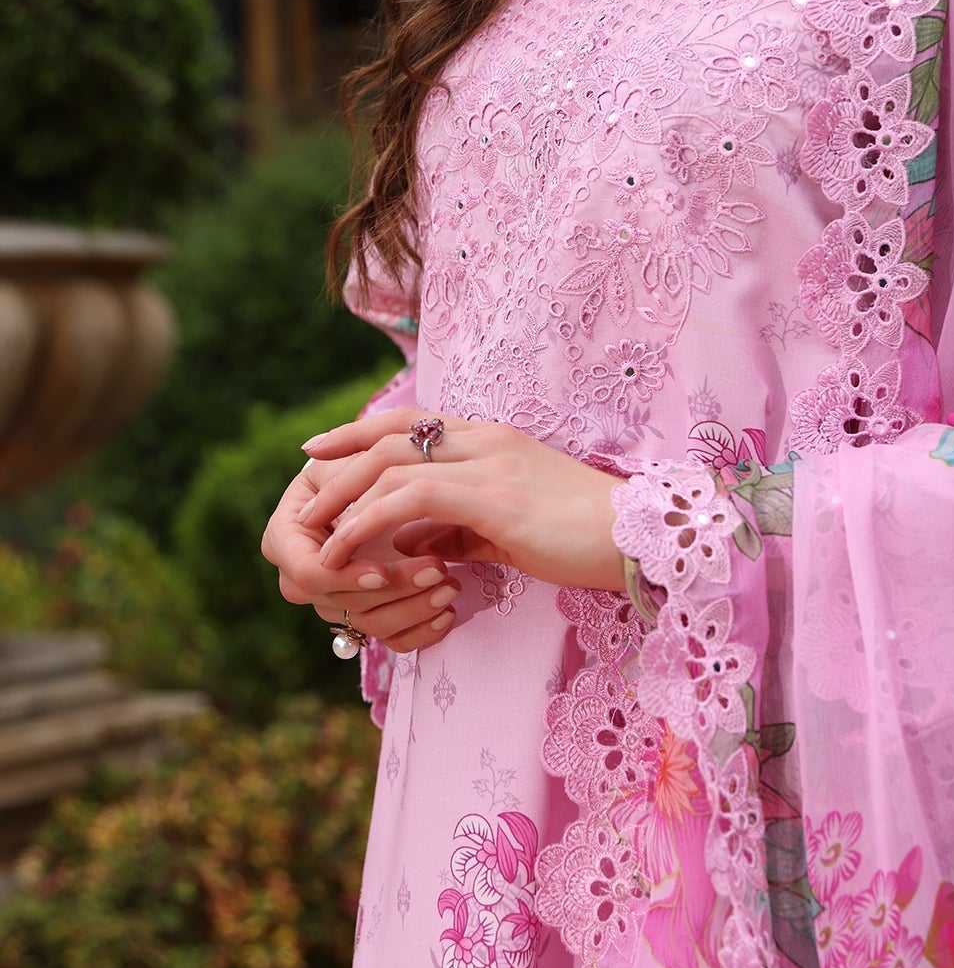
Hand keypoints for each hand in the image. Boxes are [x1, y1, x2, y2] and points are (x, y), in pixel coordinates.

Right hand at [261, 453, 460, 655]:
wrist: (381, 483)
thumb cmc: (362, 462)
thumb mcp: (350, 458)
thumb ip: (341, 464)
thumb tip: (315, 451)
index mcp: (284, 540)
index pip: (310, 574)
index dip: (345, 576)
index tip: (382, 572)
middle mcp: (302, 578)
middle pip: (344, 603)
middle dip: (393, 589)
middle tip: (438, 570)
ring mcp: (334, 601)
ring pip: (370, 624)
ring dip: (414, 609)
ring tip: (450, 586)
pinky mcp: (365, 614)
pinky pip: (390, 639)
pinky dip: (421, 631)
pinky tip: (448, 614)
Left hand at [299, 406, 626, 590]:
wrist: (635, 539)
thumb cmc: (582, 538)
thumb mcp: (510, 529)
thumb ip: (461, 528)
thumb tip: (414, 541)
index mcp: (492, 440)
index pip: (414, 422)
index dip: (363, 430)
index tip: (322, 447)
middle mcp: (485, 439)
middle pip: (393, 433)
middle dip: (341, 455)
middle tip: (304, 479)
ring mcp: (488, 461)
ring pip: (393, 462)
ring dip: (344, 494)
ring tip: (313, 526)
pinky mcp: (492, 494)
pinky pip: (411, 498)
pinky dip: (369, 518)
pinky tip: (349, 545)